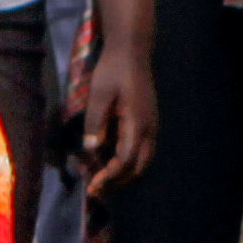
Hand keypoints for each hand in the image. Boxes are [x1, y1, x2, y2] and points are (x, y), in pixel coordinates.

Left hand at [76, 38, 157, 196]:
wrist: (132, 52)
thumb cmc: (113, 70)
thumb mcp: (98, 94)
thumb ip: (95, 122)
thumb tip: (91, 149)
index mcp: (138, 123)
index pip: (126, 160)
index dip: (109, 176)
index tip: (92, 186)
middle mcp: (149, 128)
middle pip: (139, 167)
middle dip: (118, 182)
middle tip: (95, 191)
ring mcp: (151, 126)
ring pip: (142, 161)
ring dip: (122, 174)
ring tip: (99, 181)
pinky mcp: (147, 123)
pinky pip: (140, 150)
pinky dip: (126, 162)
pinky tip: (107, 162)